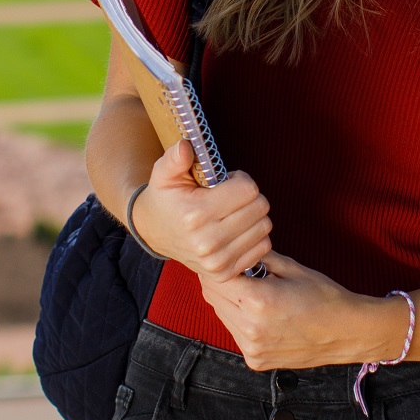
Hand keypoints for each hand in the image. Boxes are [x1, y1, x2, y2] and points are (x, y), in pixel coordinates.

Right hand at [129, 141, 271, 282]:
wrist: (154, 232)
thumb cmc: (165, 198)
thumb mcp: (164, 173)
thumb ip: (175, 157)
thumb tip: (186, 146)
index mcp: (195, 214)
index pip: (248, 190)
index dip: (241, 179)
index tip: (227, 181)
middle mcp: (207, 242)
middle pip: (260, 207)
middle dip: (250, 196)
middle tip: (230, 196)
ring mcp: (217, 261)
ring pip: (265, 227)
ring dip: (253, 216)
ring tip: (232, 212)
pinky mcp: (225, 273)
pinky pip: (263, 248)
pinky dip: (255, 235)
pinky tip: (236, 230)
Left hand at [199, 253, 410, 371]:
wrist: (348, 332)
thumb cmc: (324, 297)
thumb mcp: (291, 268)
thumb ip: (258, 257)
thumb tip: (235, 247)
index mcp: (257, 300)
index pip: (215, 277)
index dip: (219, 263)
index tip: (226, 256)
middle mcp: (249, 328)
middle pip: (213, 297)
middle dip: (220, 281)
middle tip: (236, 270)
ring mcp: (251, 348)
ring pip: (221, 315)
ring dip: (228, 301)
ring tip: (252, 292)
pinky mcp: (256, 360)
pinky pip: (235, 334)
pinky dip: (240, 321)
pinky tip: (261, 314)